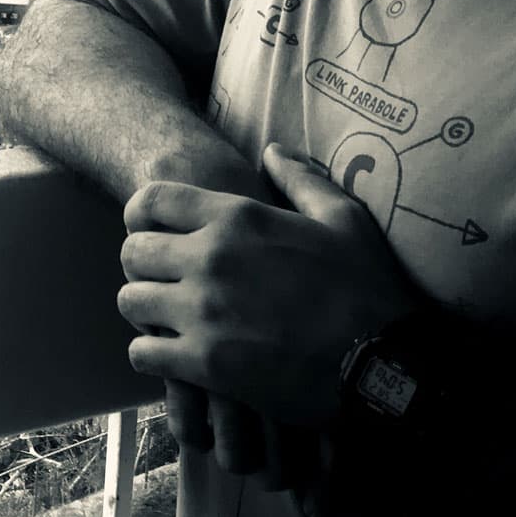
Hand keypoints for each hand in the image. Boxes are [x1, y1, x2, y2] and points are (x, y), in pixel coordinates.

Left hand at [119, 144, 420, 428]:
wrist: (385, 365)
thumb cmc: (368, 289)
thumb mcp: (343, 218)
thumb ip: (300, 178)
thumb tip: (271, 151)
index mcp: (236, 217)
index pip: (151, 200)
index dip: (143, 215)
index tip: (155, 231)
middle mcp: (210, 259)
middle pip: (131, 251)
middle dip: (142, 264)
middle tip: (164, 279)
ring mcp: (204, 312)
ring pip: (130, 302)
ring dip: (144, 309)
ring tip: (167, 318)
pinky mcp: (205, 364)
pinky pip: (143, 352)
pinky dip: (151, 354)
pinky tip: (174, 356)